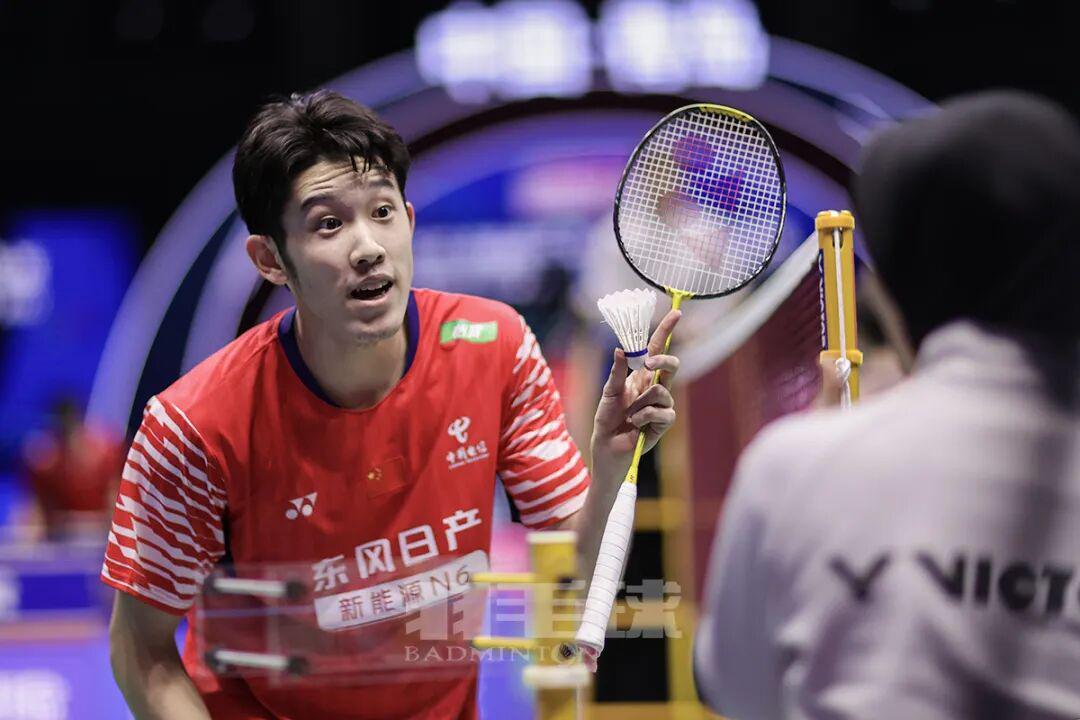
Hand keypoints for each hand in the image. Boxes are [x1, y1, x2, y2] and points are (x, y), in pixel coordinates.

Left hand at [591, 309, 681, 472]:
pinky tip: (636, 424)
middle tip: (648, 364)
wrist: (607, 445)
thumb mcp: (609, 391)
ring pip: (663, 390)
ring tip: (630, 414)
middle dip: (663, 361)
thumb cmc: (607, 418)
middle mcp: (654, 387)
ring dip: (642, 402)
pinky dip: (644, 416)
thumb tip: (620, 348)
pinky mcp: (664, 422)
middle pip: (671, 366)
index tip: (676, 313)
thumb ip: (617, 371)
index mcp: (641, 376)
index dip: (666, 331)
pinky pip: (662, 411)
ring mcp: (661, 405)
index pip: (657, 349)